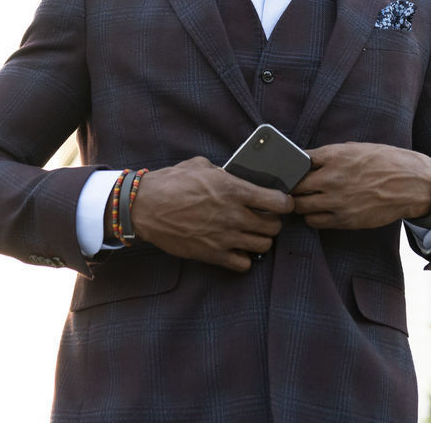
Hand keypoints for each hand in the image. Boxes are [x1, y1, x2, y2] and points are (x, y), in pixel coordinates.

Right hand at [129, 156, 293, 272]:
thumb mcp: (202, 166)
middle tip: (265, 218)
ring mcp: (224, 238)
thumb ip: (225, 173)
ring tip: (252, 233)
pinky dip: (245, 258)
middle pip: (274, 227)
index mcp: (234, 190)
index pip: (279, 202)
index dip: (285, 202)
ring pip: (263, 246)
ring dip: (261, 240)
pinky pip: (244, 264)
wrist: (145, 207)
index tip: (282, 202)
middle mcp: (234, 215)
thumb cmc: (172, 182)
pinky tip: (237, 248)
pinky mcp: (212, 255)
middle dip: (273, 222)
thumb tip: (237, 177)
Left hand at [292, 143, 430, 229]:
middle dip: (291, 187)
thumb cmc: (386, 161)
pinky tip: (319, 211)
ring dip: (299, 204)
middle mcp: (332, 179)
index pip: (297, 161)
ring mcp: (337, 201)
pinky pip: (315, 222)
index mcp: (334, 156)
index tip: (289, 168)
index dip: (291, 165)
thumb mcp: (356, 148)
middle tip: (293, 187)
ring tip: (305, 200)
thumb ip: (331, 155)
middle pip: (294, 187)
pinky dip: (312, 217)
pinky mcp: (345, 220)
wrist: (412, 184)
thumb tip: (310, 160)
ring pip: (300, 207)